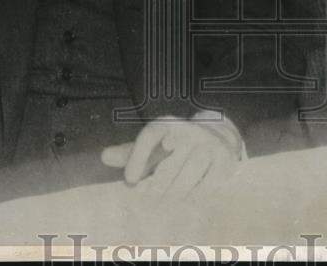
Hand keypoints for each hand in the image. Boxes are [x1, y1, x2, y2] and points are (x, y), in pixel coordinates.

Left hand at [101, 113, 242, 202]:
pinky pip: (206, 185)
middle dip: (155, 188)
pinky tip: (186, 198)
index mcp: (168, 124)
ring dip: (174, 194)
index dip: (137, 157)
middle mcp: (190, 131)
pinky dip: (194, 196)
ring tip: (165, 202)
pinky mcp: (224, 161)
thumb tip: (103, 156)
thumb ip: (130, 152)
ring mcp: (209, 145)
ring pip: (187, 177)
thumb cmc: (176, 145)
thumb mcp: (154, 144)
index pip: (150, 135)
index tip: (130, 181)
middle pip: (168, 165)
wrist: (218, 135)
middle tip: (147, 200)